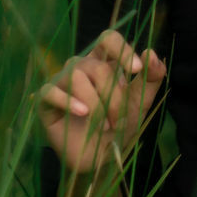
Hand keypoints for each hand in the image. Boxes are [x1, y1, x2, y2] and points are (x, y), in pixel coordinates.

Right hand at [37, 30, 166, 174]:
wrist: (100, 158)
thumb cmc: (119, 124)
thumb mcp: (140, 102)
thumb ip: (151, 78)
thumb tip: (151, 53)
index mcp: (104, 61)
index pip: (108, 39)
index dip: (121, 49)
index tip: (137, 69)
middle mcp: (81, 67)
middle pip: (96, 66)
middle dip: (112, 95)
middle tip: (119, 119)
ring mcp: (61, 82)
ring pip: (75, 76)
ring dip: (95, 103)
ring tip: (104, 125)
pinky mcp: (46, 100)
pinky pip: (50, 91)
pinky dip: (67, 101)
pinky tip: (82, 113)